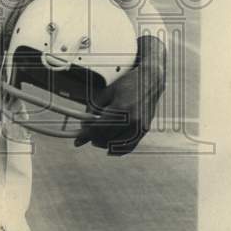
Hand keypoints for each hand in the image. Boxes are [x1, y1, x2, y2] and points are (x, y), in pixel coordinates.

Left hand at [74, 35, 165, 155]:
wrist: (150, 80)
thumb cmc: (128, 84)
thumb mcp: (106, 92)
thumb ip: (92, 110)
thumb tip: (82, 127)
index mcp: (121, 108)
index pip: (98, 128)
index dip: (87, 133)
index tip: (80, 133)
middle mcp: (132, 119)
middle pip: (107, 138)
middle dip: (94, 138)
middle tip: (86, 135)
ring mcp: (140, 126)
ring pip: (117, 145)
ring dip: (104, 144)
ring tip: (96, 138)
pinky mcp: (144, 130)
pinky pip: (129, 147)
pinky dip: (118, 150)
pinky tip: (109, 147)